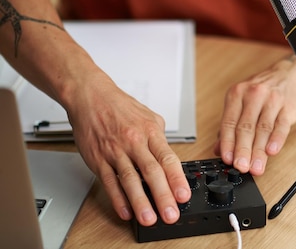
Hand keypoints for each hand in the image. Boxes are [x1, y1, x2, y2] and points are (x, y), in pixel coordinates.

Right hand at [66, 75, 190, 226]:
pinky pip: (109, 182)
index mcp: (151, 132)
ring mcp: (115, 152)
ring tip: (149, 218)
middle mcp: (134, 142)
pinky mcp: (98, 159)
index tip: (183, 195)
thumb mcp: (150, 117)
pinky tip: (126, 211)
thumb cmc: (121, 108)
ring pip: (130, 180)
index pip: (167, 159)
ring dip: (140, 202)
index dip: (176, 179)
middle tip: (171, 214)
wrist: (91, 97)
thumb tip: (170, 159)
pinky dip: (118, 198)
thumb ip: (160, 139)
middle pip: (151, 172)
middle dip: (163, 196)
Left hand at [213, 58, 295, 175]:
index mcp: (237, 94)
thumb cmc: (262, 92)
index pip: (229, 122)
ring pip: (263, 129)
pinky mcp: (288, 107)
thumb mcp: (241, 102)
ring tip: (256, 167)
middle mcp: (253, 95)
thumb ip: (230, 126)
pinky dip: (276, 139)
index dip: (227, 143)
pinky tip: (272, 151)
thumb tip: (219, 149)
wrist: (288, 76)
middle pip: (246, 127)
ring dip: (259, 151)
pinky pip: (281, 125)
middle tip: (241, 166)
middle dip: (243, 150)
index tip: (227, 159)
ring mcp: (272, 100)